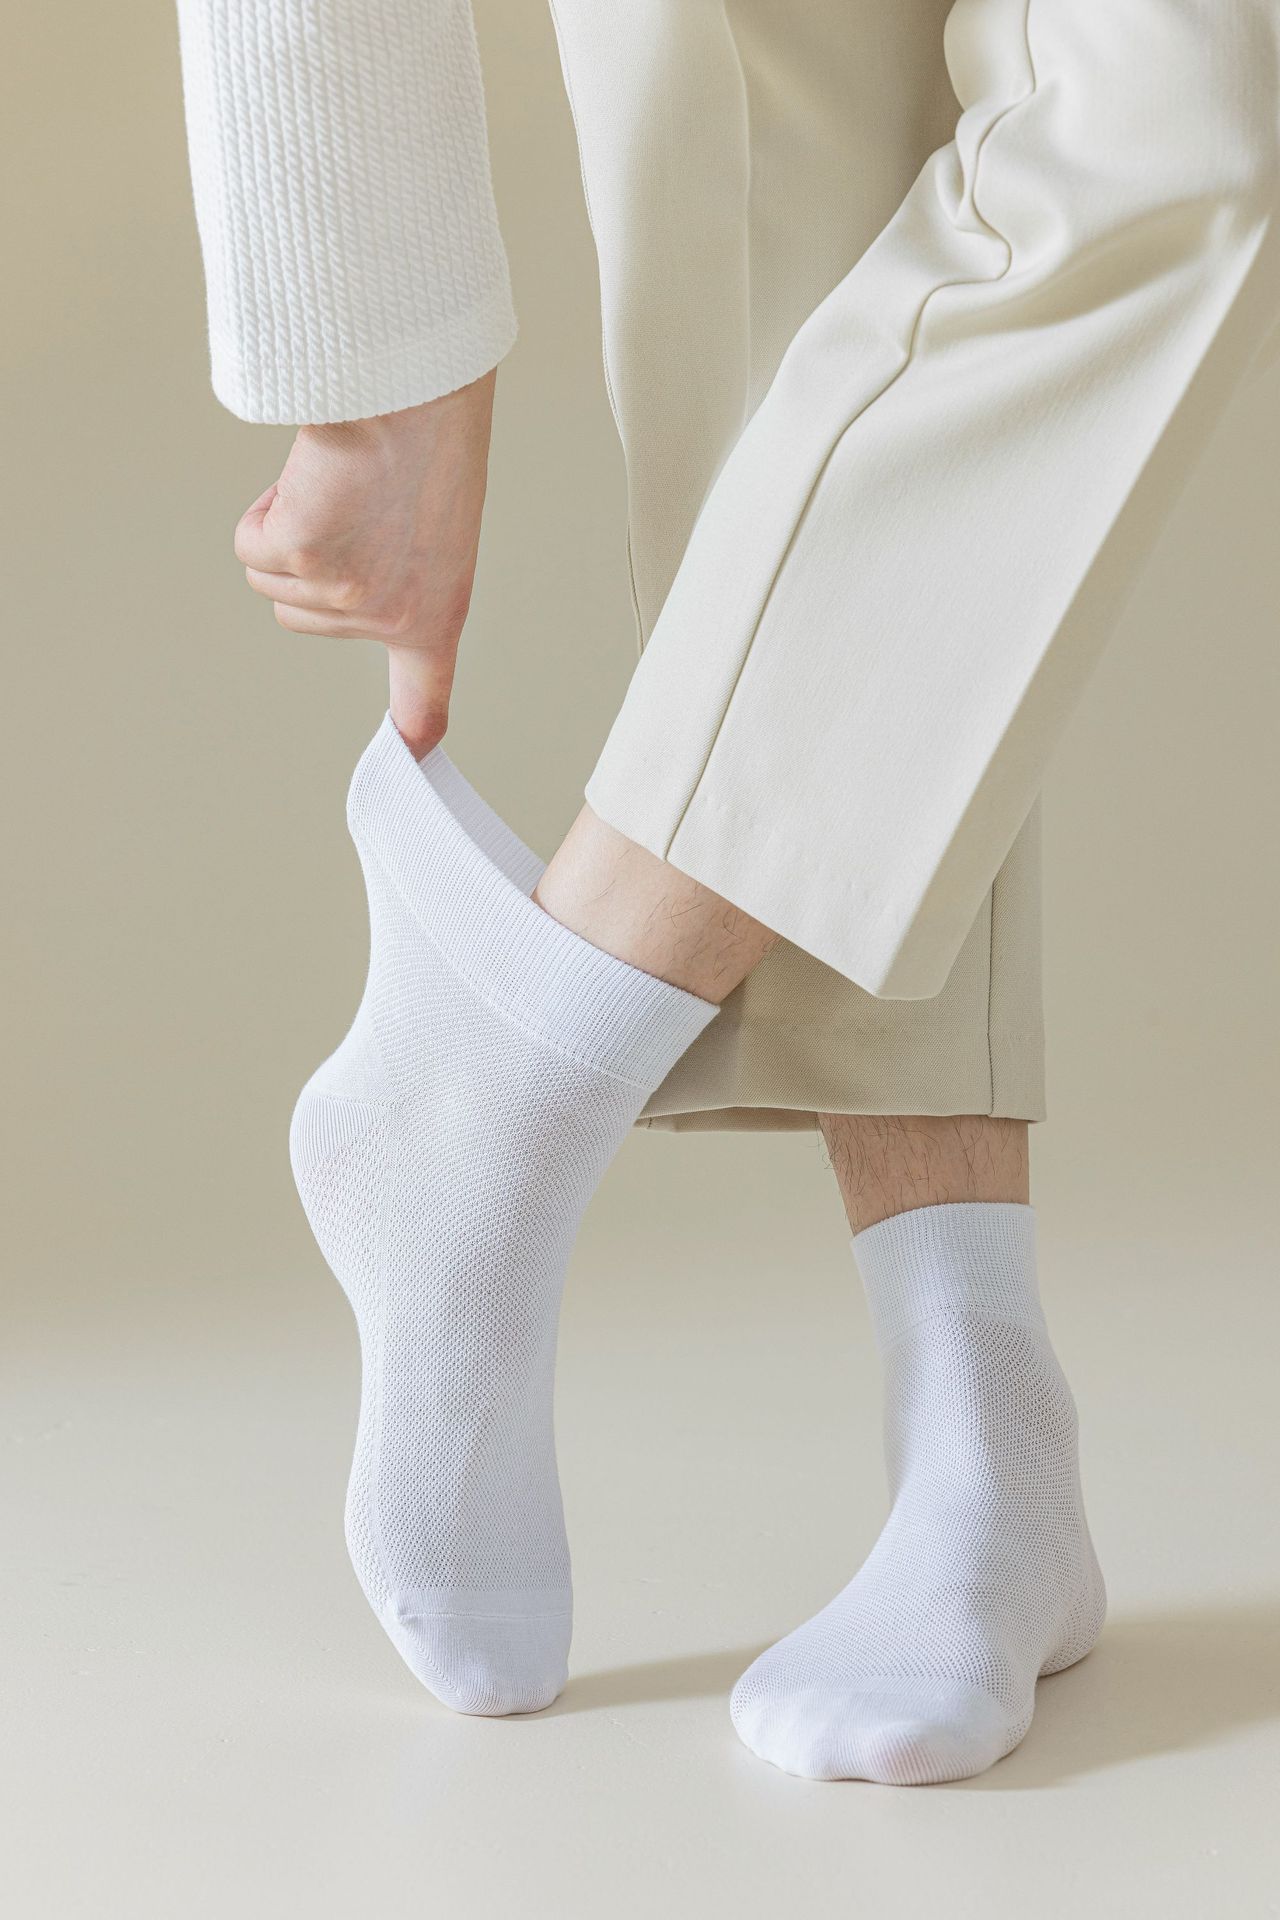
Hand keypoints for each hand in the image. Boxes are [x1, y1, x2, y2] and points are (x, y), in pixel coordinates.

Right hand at [233, 370, 496, 753]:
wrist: (413, 388)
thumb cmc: (429, 437)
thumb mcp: (435, 523)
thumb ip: (397, 568)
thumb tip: (346, 583)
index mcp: (438, 610)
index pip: (427, 693)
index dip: (414, 724)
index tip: (414, 755)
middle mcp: (393, 617)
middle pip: (303, 617)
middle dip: (310, 560)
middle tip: (355, 506)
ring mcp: (346, 595)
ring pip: (273, 582)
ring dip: (286, 531)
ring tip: (338, 489)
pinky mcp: (302, 557)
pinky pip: (252, 546)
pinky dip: (267, 508)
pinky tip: (312, 479)